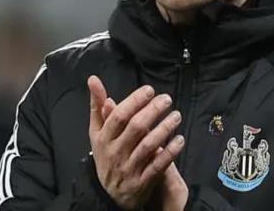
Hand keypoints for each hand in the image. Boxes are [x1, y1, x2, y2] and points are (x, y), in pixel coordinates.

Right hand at [88, 75, 184, 209]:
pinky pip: (158, 165)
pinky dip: (170, 151)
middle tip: (167, 99)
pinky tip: (180, 139)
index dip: (135, 101)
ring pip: (148, 145)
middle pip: (136, 127)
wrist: (108, 194)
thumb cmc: (106, 154)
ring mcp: (129, 168)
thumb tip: (93, 80)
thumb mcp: (97, 131)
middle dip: (153, 111)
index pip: (119, 116)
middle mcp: (115, 152)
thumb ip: (97, 105)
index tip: (150, 90)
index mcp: (103, 138)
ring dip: (164, 128)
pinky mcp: (142, 182)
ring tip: (176, 116)